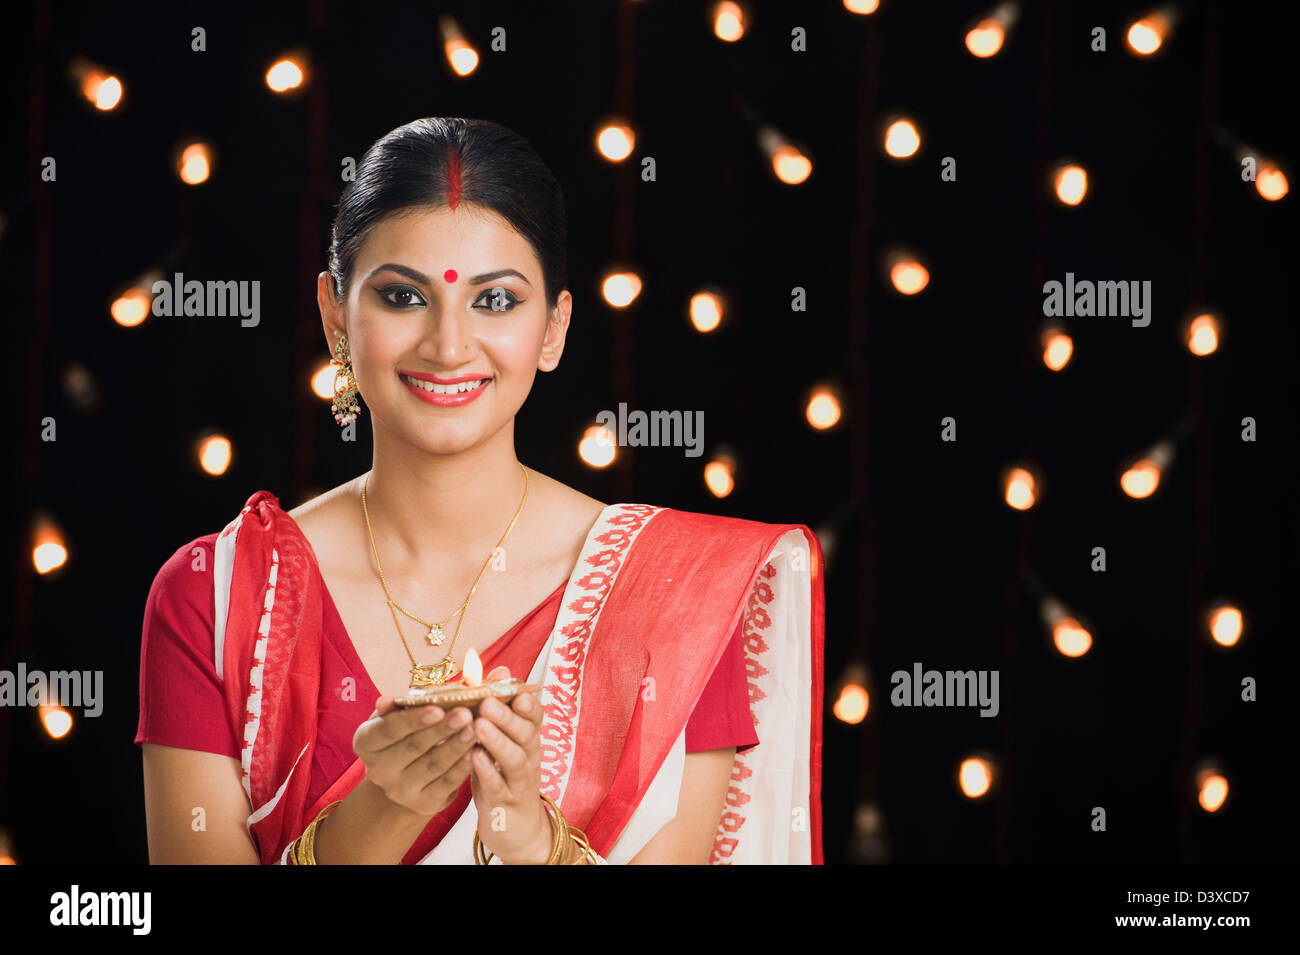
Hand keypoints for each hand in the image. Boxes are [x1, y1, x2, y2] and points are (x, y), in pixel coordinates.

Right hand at [353, 694, 476, 816]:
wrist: (410, 774)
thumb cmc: (405, 733)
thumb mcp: (396, 716)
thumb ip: (395, 706)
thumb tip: (386, 700)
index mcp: (365, 742)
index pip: (388, 729)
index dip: (413, 720)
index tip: (438, 708)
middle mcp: (377, 770)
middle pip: (413, 746)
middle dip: (442, 729)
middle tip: (466, 714)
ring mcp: (399, 790)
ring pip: (433, 764)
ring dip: (456, 746)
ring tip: (475, 728)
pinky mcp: (423, 803)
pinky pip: (447, 783)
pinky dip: (463, 766)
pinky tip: (476, 751)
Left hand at [469, 665, 552, 863]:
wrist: (517, 829)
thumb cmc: (504, 776)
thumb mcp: (503, 742)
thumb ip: (500, 709)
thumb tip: (499, 670)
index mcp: (528, 739)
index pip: (536, 716)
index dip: (528, 703)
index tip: (517, 689)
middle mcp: (530, 757)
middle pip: (526, 734)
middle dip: (508, 716)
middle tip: (488, 701)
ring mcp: (520, 781)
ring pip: (515, 759)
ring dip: (498, 741)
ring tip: (480, 726)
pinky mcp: (505, 803)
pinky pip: (498, 786)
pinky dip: (487, 771)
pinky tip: (474, 758)